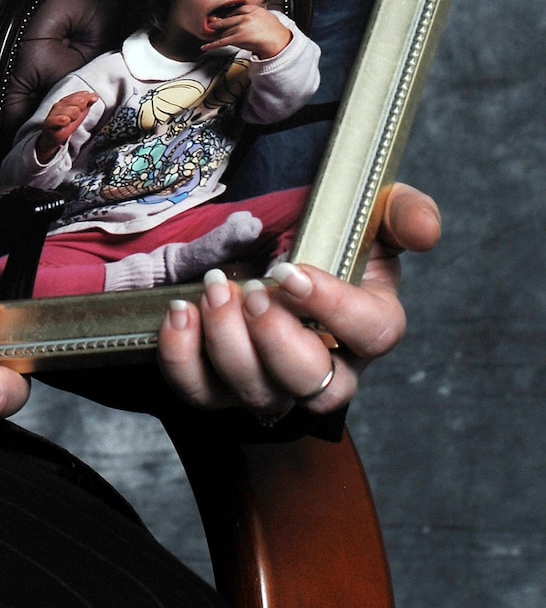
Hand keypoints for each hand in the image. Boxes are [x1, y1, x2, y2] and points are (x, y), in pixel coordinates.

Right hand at [39, 89, 96, 145]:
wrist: (54, 135)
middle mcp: (59, 106)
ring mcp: (53, 114)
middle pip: (70, 102)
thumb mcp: (79, 113)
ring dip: (72, 113)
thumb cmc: (66, 123)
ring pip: (64, 111)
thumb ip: (86, 103)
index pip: (76, 96)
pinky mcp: (49, 124)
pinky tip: (66, 120)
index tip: (93, 98)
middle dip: (78, 105)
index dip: (84, 97)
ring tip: (74, 117)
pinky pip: (54, 121)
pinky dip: (60, 120)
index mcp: (66, 102)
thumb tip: (95, 95)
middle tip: (80, 109)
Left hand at [157, 183, 440, 419]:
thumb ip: (401, 212)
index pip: (373, 334)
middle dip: (278, 342)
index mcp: (370, 322)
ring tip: (212, 290)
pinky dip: (184, 360)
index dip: (335, 309)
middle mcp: (327, 365)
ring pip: (260, 397)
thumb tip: (426, 230)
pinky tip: (180, 312)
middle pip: (315, 387)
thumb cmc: (326, 231)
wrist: (267, 240)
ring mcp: (274, 381)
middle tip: (250, 292)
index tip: (291, 272)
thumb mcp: (368, 210)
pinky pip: (203, 394)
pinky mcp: (223, 384)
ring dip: (229, 346)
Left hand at [197, 1, 291, 60]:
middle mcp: (244, 16)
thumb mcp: (264, 14)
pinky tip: (205, 47)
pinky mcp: (238, 38)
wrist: (280, 42)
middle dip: (219, 25)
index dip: (228, 16)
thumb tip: (243, 12)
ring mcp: (241, 27)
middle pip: (227, 20)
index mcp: (251, 9)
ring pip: (225, 31)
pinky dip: (212, 44)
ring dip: (220, 36)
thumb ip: (253, 12)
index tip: (223, 18)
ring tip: (217, 38)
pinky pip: (222, 41)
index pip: (235, 10)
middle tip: (212, 26)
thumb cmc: (274, 30)